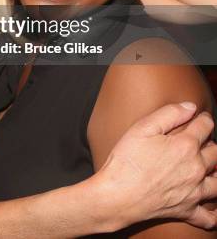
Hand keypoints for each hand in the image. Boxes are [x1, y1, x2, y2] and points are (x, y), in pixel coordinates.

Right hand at [98, 102, 216, 229]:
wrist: (118, 196)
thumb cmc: (127, 160)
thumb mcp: (143, 127)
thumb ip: (169, 113)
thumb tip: (190, 107)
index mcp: (185, 145)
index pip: (205, 126)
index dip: (203, 118)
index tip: (199, 117)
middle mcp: (195, 168)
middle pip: (216, 152)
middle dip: (210, 143)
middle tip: (199, 140)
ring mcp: (194, 192)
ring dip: (216, 171)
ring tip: (207, 167)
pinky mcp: (187, 211)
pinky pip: (209, 217)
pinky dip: (213, 212)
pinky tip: (209, 203)